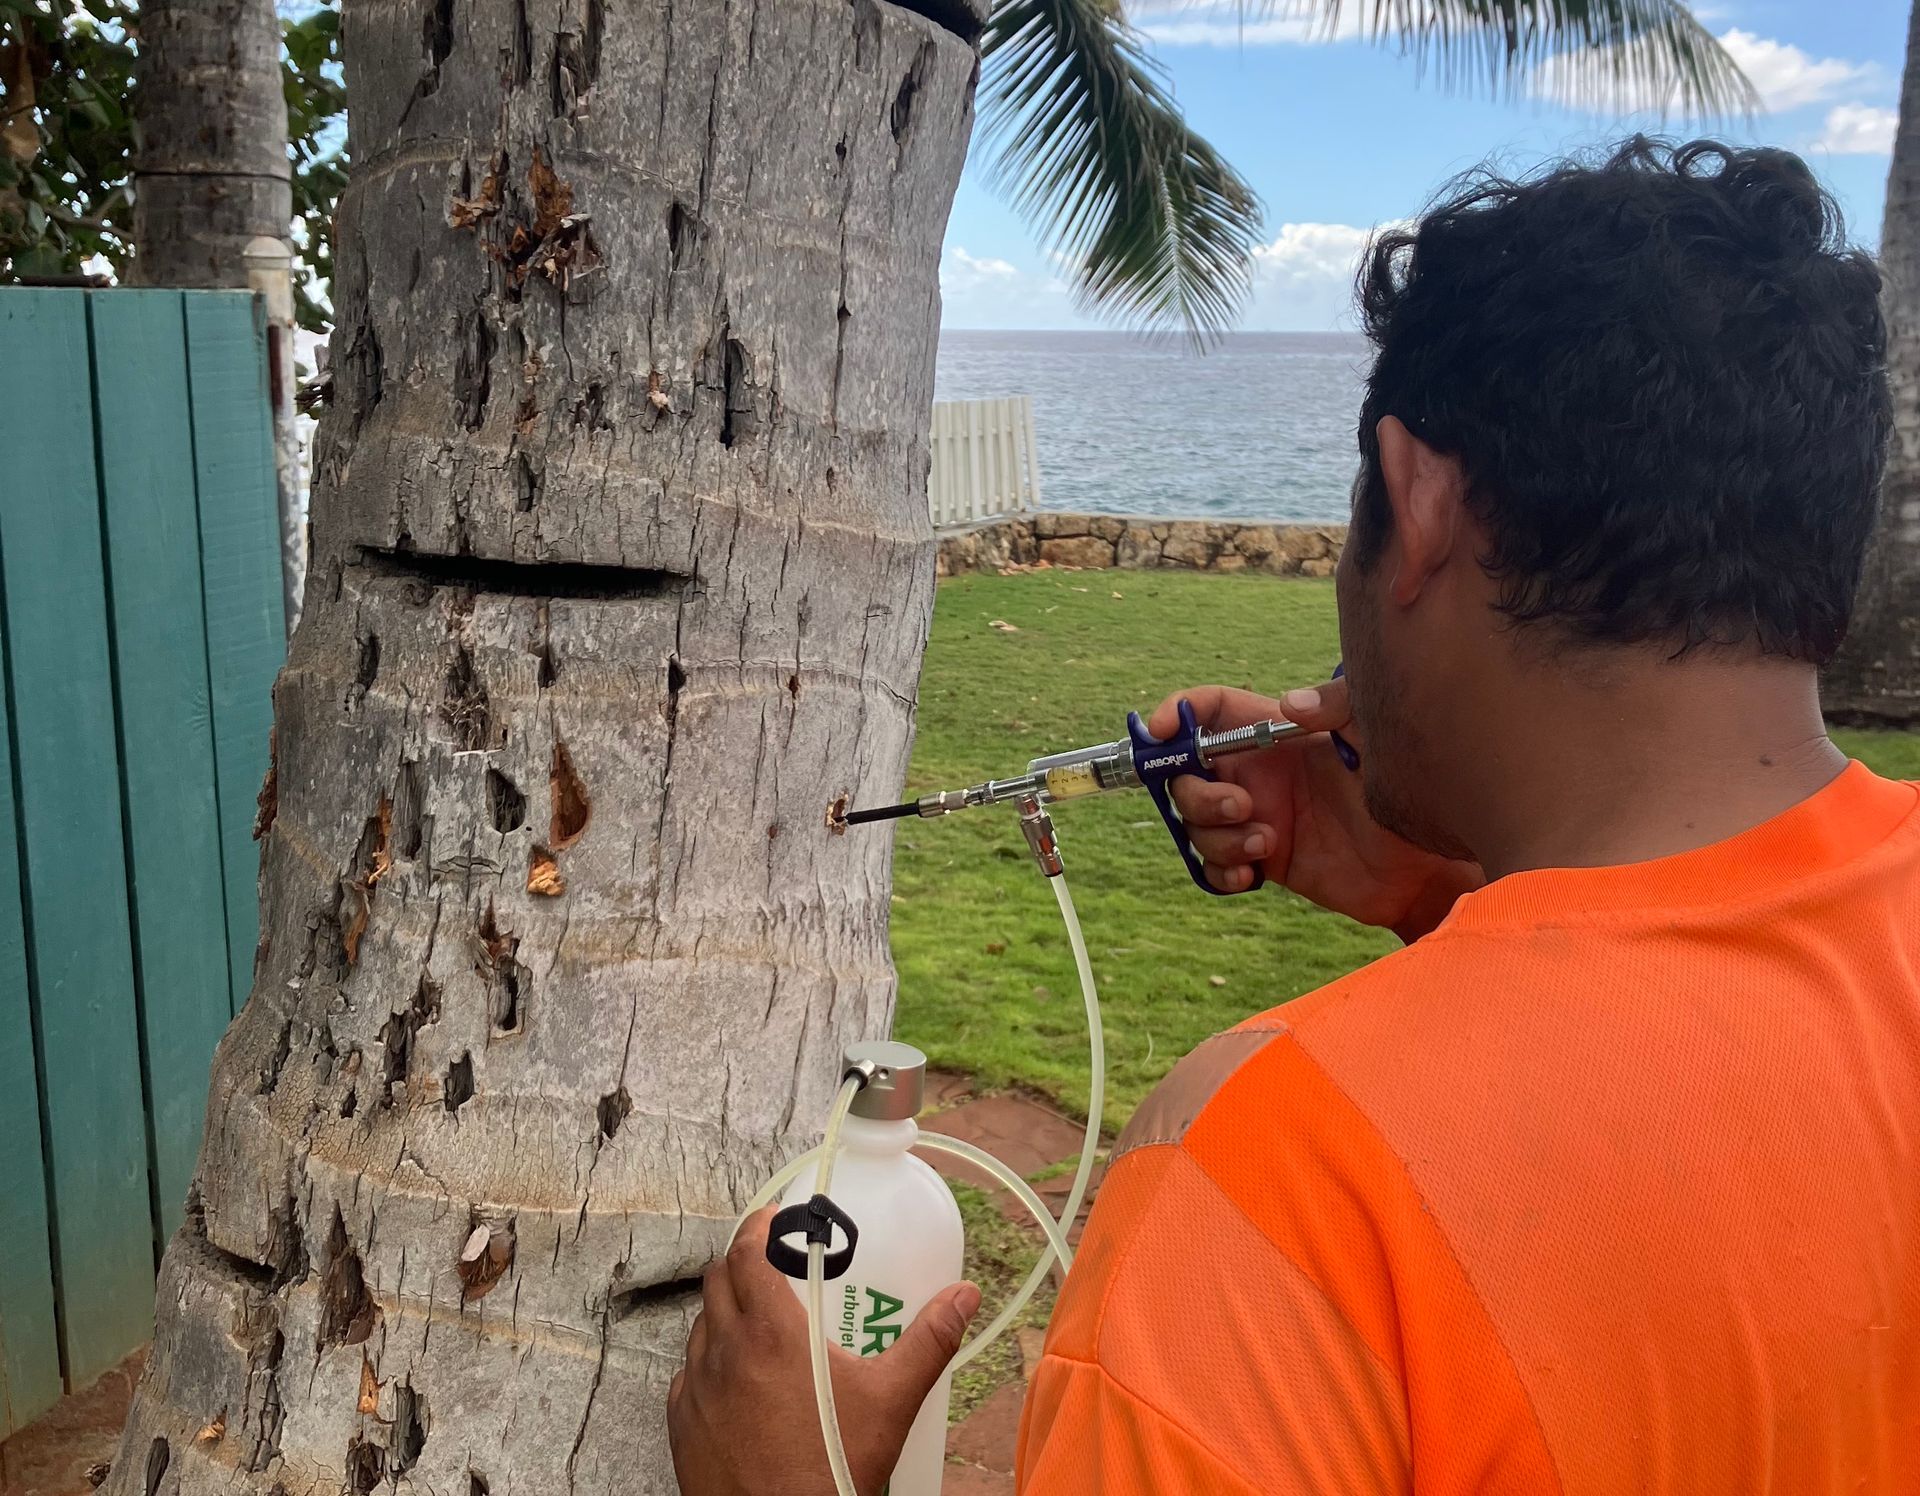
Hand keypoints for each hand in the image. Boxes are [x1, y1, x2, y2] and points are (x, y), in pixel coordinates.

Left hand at [668, 1206, 982, 1495]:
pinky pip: (688, 1376)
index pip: (746, 1253)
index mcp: (770, 1332)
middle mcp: (724, 1352)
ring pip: (701, 1328)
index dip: (757, 1227)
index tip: (773, 1220)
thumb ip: (928, 1341)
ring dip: (725, 1313)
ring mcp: (696, 1390)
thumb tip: (964, 1296)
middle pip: (718, 1281)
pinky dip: (710, 1364)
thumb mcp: (891, 1401)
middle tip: (774, 1269)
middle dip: (742, 1264)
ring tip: (762, 1327)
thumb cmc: (832, 1470)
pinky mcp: (681, 1426)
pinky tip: (740, 1382)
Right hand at [1149, 677, 1481, 941]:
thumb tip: (1288, 705)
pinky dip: (1221, 870)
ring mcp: (1258, 818)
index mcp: (1276, 735)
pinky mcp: (1265, 860)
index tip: (1161, 731)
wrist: (1426, 865)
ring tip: (1266, 843)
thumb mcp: (1379, 736)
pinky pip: (1215, 866)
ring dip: (1217, 836)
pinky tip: (1252, 874)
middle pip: (1187, 775)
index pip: (1212, 710)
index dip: (1178, 712)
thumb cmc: (1410, 788)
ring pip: (1197, 824)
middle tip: (1245, 808)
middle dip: (1199, 794)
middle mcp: (1259, 774)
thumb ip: (1340, 707)